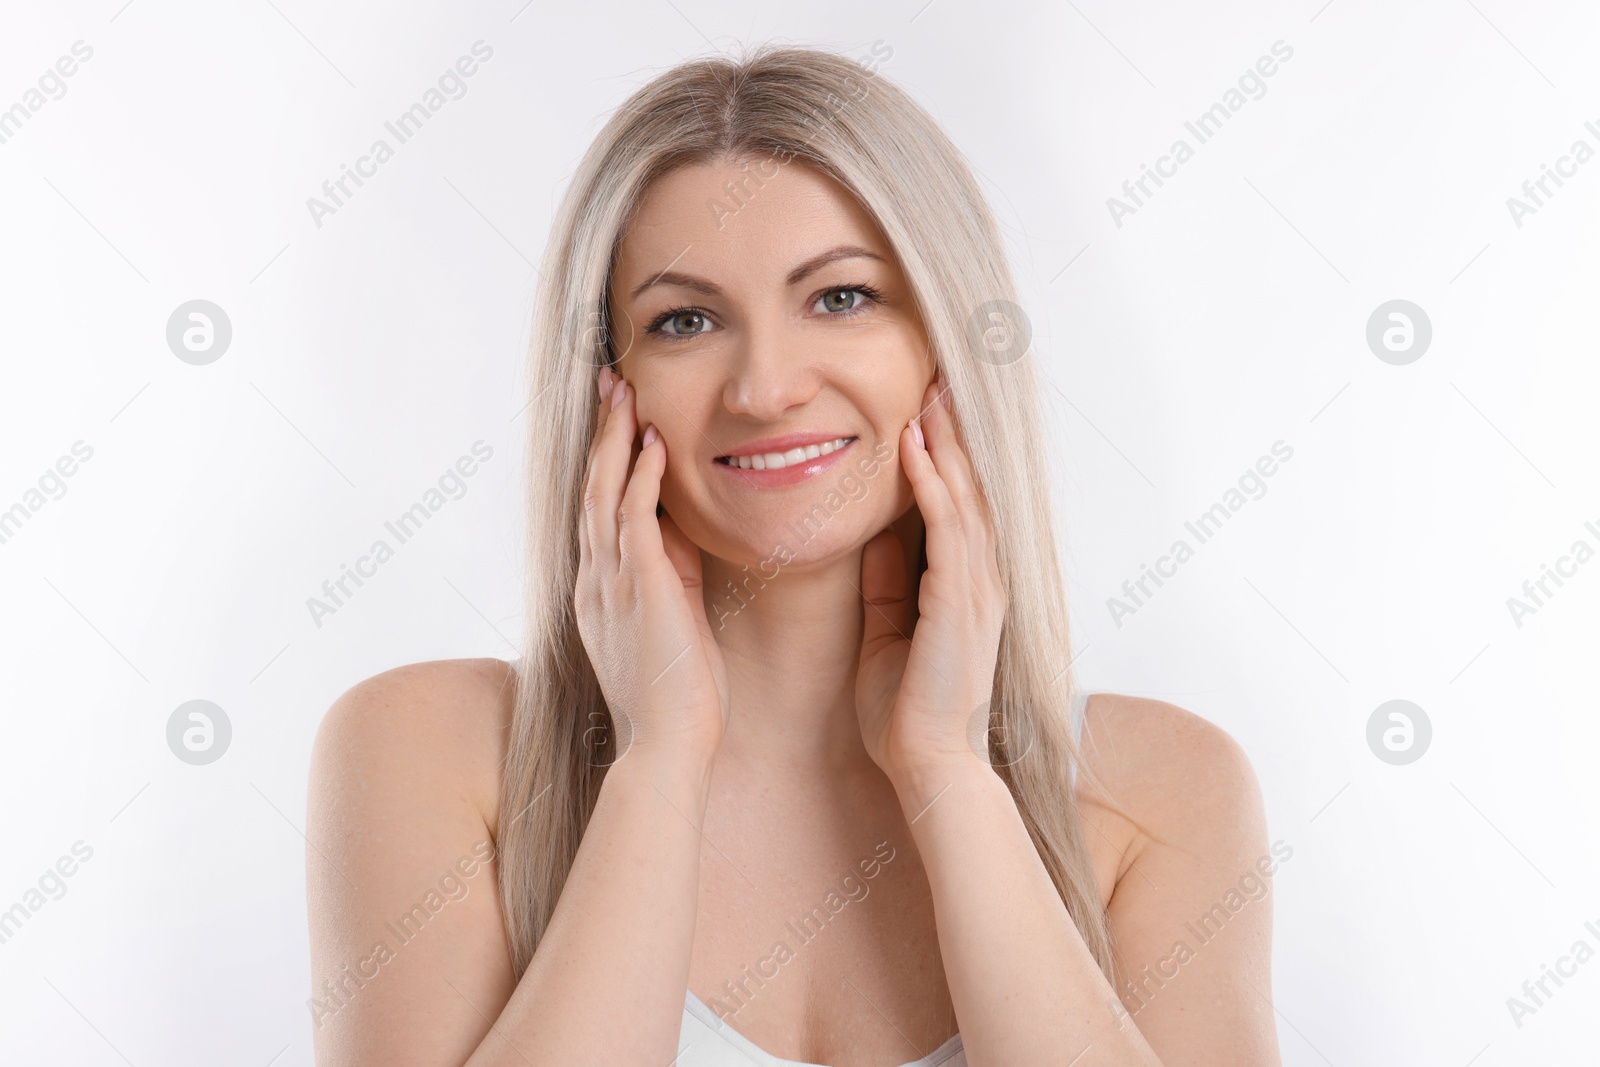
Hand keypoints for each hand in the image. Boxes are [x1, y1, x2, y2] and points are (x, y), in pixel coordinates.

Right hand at [575, 366, 729, 762]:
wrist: (668, 745)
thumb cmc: (677, 696)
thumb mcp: (667, 623)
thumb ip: (666, 576)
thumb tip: (678, 532)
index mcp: (599, 591)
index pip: (597, 510)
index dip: (604, 460)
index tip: (615, 419)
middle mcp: (595, 580)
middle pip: (591, 488)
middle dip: (602, 433)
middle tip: (609, 384)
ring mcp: (611, 583)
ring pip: (604, 493)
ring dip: (615, 440)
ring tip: (625, 393)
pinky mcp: (639, 588)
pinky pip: (634, 519)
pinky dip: (641, 477)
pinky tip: (653, 443)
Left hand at [855, 377, 1006, 776]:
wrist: (927, 763)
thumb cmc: (907, 709)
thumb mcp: (888, 632)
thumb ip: (888, 584)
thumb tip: (877, 536)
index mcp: (966, 585)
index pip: (961, 502)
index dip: (946, 452)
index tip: (926, 406)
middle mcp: (982, 576)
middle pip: (972, 484)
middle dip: (953, 429)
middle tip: (935, 373)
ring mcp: (979, 585)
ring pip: (966, 492)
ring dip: (945, 439)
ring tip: (928, 389)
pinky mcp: (961, 598)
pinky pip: (948, 524)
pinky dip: (930, 480)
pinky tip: (912, 445)